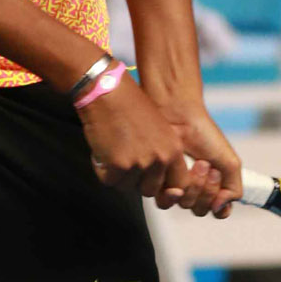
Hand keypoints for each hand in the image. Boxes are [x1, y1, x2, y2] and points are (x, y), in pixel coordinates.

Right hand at [78, 72, 210, 206]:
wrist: (108, 91)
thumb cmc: (129, 105)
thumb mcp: (158, 130)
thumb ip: (161, 155)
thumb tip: (157, 185)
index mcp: (174, 149)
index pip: (179, 185)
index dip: (164, 187)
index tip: (150, 180)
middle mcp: (161, 159)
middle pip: (149, 190)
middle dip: (135, 181)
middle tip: (124, 161)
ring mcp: (140, 163)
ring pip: (127, 187)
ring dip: (117, 175)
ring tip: (112, 151)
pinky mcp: (119, 166)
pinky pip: (108, 180)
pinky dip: (101, 169)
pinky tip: (101, 150)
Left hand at [149, 100, 241, 217]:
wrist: (180, 118)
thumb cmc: (206, 136)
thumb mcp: (230, 163)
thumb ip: (234, 190)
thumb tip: (220, 209)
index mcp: (213, 189)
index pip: (218, 212)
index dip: (221, 203)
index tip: (220, 180)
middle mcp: (193, 191)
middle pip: (201, 209)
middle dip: (207, 189)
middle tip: (208, 166)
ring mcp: (175, 188)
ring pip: (185, 205)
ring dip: (195, 186)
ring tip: (198, 163)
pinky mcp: (158, 184)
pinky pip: (168, 200)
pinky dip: (177, 185)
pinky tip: (182, 166)